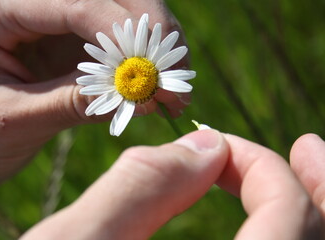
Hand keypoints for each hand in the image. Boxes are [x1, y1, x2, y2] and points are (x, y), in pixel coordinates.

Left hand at [0, 0, 187, 191]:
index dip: (124, 34)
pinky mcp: (65, 42)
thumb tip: (135, 95)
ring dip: (151, 53)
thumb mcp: (7, 120)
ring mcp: (51, 20)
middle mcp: (28, 2)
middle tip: (176, 79)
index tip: (158, 73)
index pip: (75, 1)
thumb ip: (70, 102)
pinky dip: (137, 69)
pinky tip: (151, 94)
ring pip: (119, 16)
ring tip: (171, 93)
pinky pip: (112, 46)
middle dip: (150, 35)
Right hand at [19, 130, 324, 238]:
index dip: (262, 167)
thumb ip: (142, 185)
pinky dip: (283, 236)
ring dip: (307, 211)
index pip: (290, 221)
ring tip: (302, 169)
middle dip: (314, 189)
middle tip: (307, 148)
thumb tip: (205, 143)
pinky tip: (264, 219)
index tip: (218, 145)